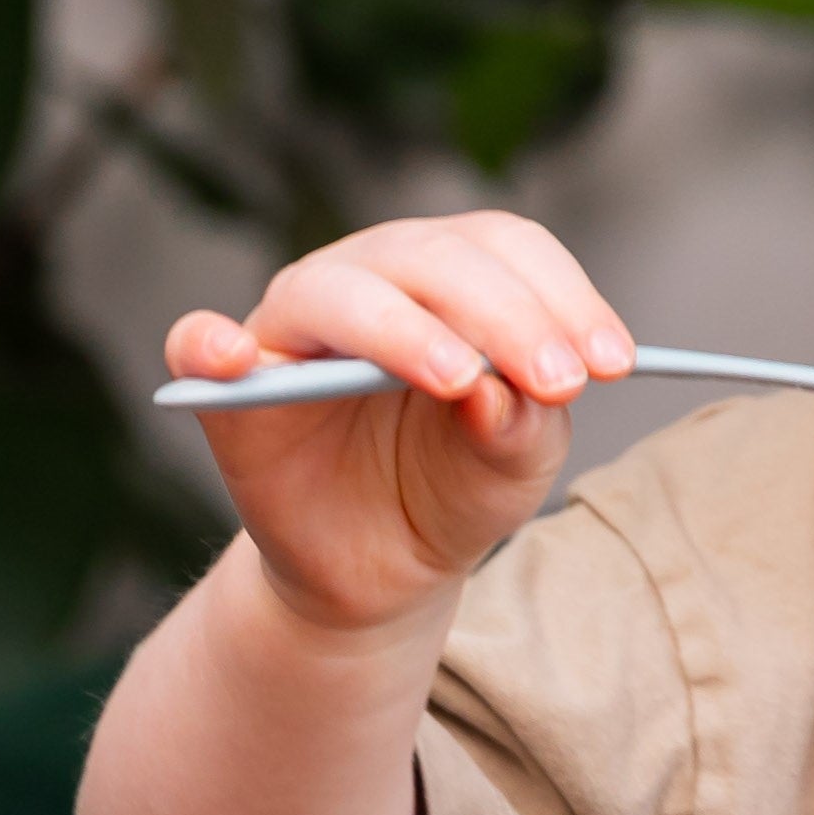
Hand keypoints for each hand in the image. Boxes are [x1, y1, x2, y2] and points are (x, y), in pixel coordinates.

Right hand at [166, 213, 634, 635]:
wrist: (384, 567)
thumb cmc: (455, 487)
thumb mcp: (516, 460)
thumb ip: (523, 419)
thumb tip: (506, 387)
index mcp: (449, 280)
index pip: (504, 247)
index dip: (563, 296)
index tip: (614, 364)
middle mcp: (371, 281)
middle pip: (433, 259)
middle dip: (508, 316)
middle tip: (561, 383)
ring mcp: (295, 327)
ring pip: (338, 290)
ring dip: (404, 329)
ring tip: (459, 380)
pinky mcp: (229, 388)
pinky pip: (199, 344)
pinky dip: (208, 343)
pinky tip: (235, 360)